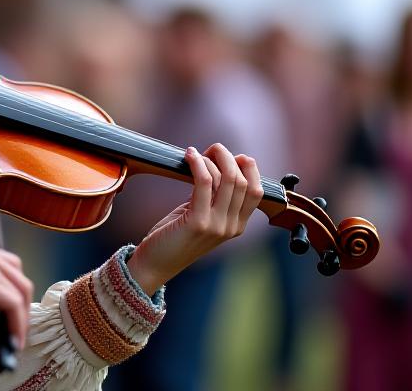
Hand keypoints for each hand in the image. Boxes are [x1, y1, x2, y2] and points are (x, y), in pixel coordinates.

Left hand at [128, 144, 263, 295]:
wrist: (154, 264)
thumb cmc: (173, 236)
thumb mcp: (199, 214)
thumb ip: (212, 197)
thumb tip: (217, 165)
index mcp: (237, 226)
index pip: (256, 191)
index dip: (250, 169)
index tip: (235, 156)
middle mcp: (231, 227)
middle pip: (242, 181)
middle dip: (228, 158)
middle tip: (212, 149)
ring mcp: (217, 226)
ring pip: (227, 179)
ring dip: (213, 158)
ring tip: (197, 152)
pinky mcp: (199, 222)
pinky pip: (204, 183)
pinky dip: (198, 164)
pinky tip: (189, 155)